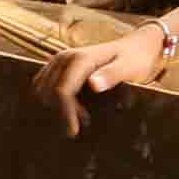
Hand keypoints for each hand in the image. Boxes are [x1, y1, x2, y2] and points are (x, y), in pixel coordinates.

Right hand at [41, 25, 171, 134]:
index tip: (73, 132)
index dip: (65, 113)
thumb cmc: (136, 59)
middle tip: (85, 121)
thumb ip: (112, 75)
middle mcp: (65, 57)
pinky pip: (44, 85)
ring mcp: (60, 60)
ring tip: (80, 114)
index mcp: (81, 59)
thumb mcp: (129, 68)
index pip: (62, 90)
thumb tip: (93, 85)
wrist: (136, 47)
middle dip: (61, 110)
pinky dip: (53, 99)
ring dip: (55, 106)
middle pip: (48, 92)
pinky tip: (74, 106)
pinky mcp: (58, 65)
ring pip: (42, 89)